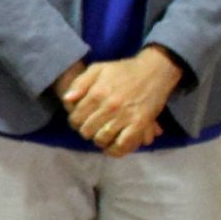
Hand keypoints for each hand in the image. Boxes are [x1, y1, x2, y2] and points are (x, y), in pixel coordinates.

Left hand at [62, 47, 180, 156]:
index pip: (76, 117)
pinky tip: (111, 149)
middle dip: (86, 131)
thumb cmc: (123, 70)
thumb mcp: (98, 68)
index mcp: (97, 93)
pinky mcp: (140, 124)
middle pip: (87, 130)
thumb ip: (79, 83)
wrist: (154, 71)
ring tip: (100, 137)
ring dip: (99, 141)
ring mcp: (125, 116)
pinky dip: (115, 150)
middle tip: (90, 129)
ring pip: (103, 139)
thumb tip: (66, 99)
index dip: (74, 122)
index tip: (79, 121)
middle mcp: (109, 107)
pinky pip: (124, 144)